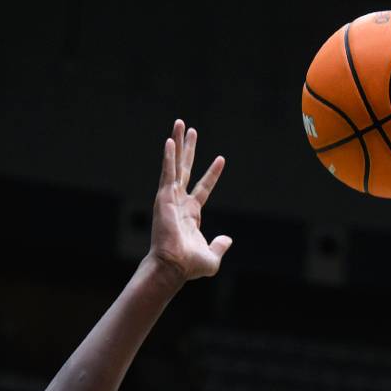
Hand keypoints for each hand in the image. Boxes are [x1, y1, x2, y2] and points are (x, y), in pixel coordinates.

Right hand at [149, 119, 232, 281]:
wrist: (173, 267)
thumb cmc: (189, 266)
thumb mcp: (212, 257)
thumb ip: (219, 246)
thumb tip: (227, 239)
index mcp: (190, 214)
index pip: (203, 188)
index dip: (212, 174)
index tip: (220, 159)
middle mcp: (179, 202)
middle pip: (185, 169)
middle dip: (188, 149)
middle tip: (190, 129)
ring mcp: (170, 198)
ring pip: (175, 164)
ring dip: (177, 143)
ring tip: (180, 123)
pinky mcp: (163, 197)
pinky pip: (168, 173)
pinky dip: (168, 157)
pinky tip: (170, 140)